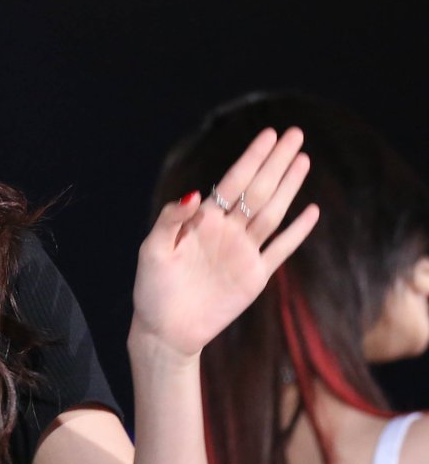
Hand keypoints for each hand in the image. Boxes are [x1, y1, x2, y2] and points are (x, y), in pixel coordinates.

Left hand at [132, 127, 319, 359]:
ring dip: (289, 187)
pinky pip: (280, 250)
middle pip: (257, 190)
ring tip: (303, 160)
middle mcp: (226, 232)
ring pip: (272, 213)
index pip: (232, 182)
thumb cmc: (152, 288)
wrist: (165, 330)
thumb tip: (195, 193)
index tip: (269, 134)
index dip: (252, 158)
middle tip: (296, 134)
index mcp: (201, 221)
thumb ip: (171, 220)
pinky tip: (311, 211)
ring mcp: (242, 253)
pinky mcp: (254, 277)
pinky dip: (297, 232)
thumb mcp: (153, 250)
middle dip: (276, 162)